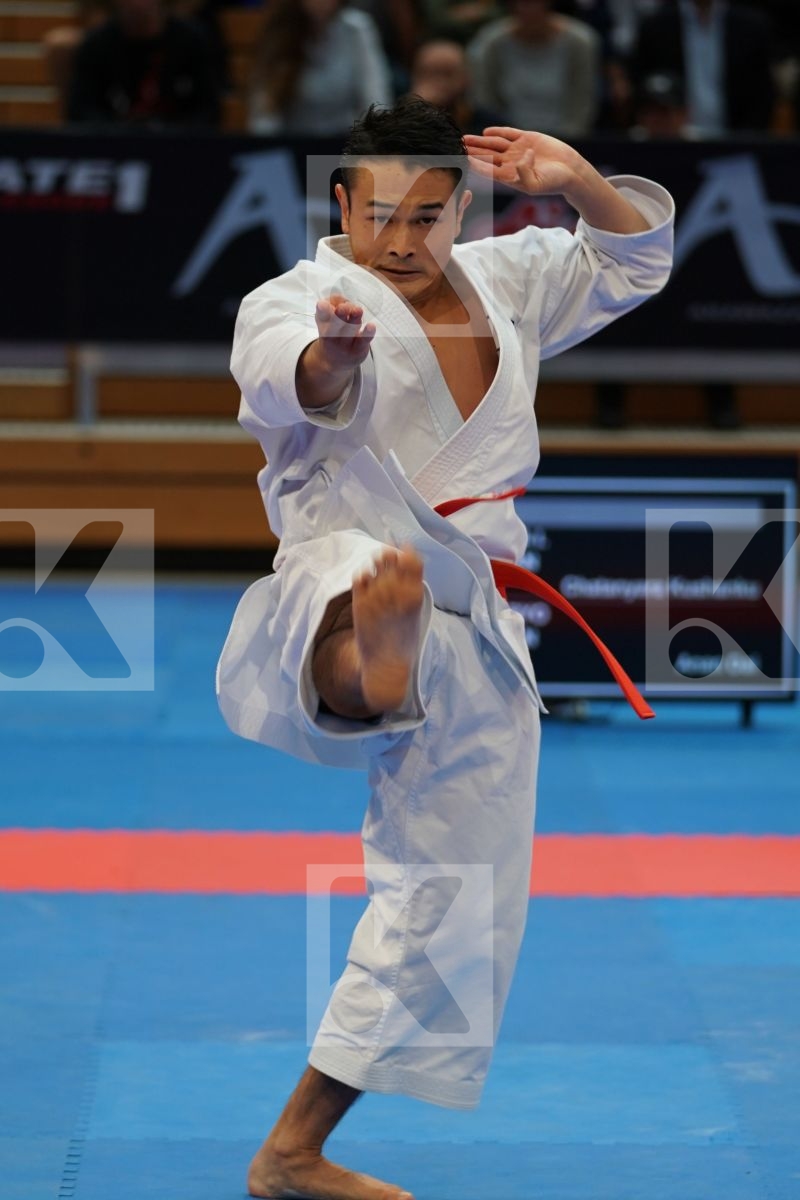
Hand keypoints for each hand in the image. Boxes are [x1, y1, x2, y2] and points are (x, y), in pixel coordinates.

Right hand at [315, 294, 375, 369]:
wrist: (335, 361)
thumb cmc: (334, 333)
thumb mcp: (328, 319)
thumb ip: (333, 304)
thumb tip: (340, 298)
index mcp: (323, 324)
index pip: (322, 316)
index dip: (322, 310)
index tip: (322, 304)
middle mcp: (332, 335)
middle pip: (335, 324)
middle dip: (339, 315)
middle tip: (342, 308)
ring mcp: (345, 343)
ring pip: (349, 330)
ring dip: (354, 320)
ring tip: (358, 310)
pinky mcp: (358, 348)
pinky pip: (363, 340)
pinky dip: (367, 333)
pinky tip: (371, 326)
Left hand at [464, 127, 583, 196]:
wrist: (570, 171)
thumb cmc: (554, 183)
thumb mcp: (536, 185)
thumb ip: (524, 173)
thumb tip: (518, 158)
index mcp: (510, 177)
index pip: (487, 170)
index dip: (474, 165)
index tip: (461, 161)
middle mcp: (510, 163)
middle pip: (486, 156)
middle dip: (471, 152)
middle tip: (455, 147)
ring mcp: (517, 150)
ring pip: (494, 144)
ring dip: (479, 142)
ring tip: (464, 139)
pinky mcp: (527, 138)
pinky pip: (509, 134)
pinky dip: (498, 132)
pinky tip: (486, 132)